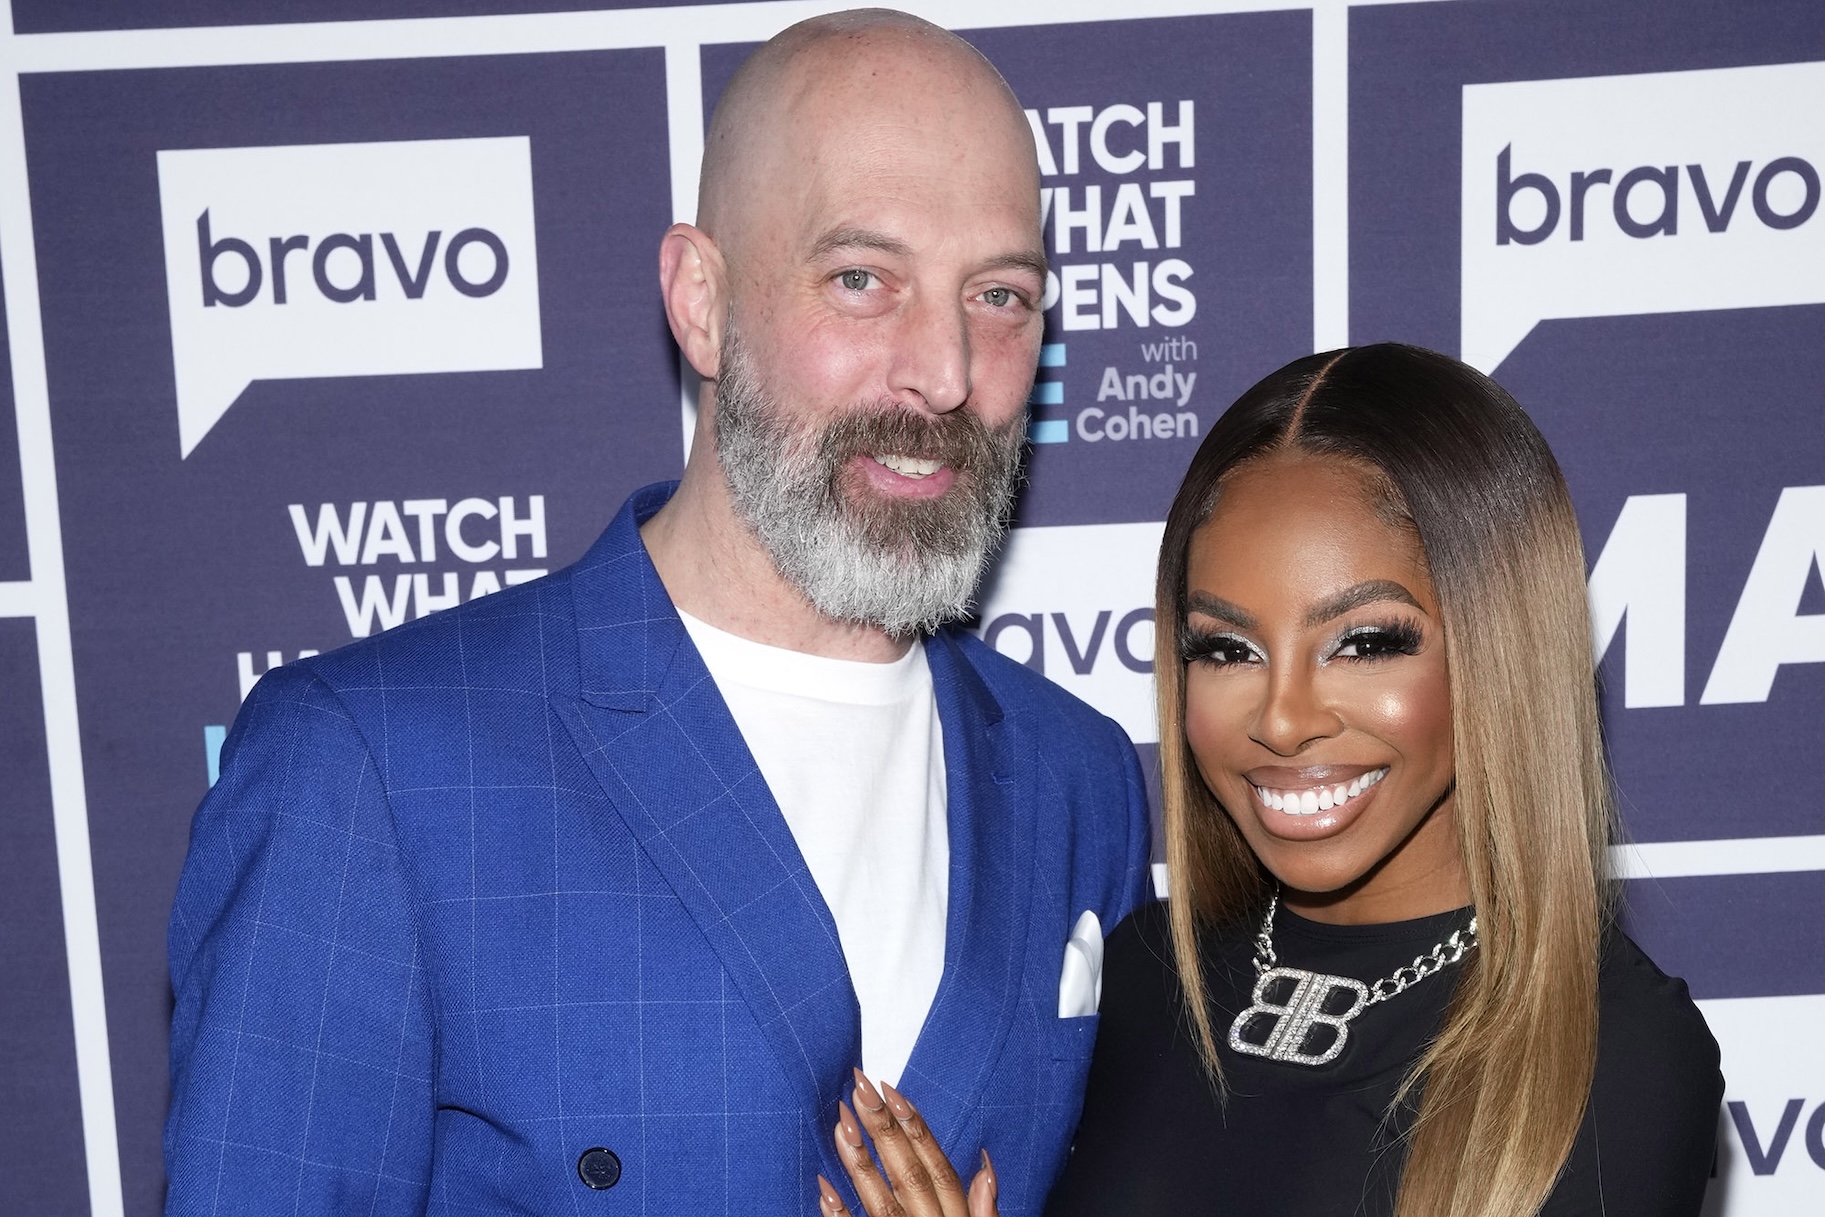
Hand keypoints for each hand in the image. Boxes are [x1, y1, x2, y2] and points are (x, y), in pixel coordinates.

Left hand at [819, 1068, 997, 1216]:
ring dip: (861, 1163)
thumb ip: (984, 1210)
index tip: (893, 1091)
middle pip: (909, 1176)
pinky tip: (823, 1187)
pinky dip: (839, 1214)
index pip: (938, 1169)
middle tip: (860, 1089)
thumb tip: (987, 1168)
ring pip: (881, 1203)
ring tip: (841, 1124)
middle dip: (885, 1131)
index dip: (917, 1130)